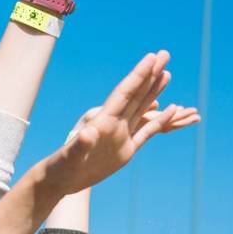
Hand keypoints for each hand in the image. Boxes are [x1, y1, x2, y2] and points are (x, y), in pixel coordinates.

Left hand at [42, 51, 175, 193]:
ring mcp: (121, 135)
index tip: (152, 57)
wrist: (61, 179)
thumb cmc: (61, 167)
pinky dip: (160, 120)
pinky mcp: (125, 150)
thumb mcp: (70, 156)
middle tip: (165, 53)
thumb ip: (79, 145)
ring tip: (167, 73)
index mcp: (103, 121)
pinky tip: (171, 109)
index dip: (138, 75)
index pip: (124, 93)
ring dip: (155, 91)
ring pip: (143, 108)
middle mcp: (113, 123)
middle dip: (150, 74)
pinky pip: (147, 131)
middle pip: (136, 94)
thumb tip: (87, 134)